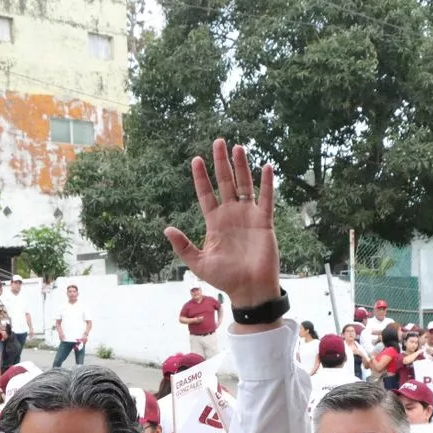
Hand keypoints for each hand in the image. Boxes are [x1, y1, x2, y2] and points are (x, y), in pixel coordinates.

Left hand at [163, 140, 279, 308]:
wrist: (249, 290)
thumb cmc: (225, 278)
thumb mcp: (199, 262)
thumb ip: (183, 246)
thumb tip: (166, 229)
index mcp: (214, 222)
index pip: (206, 194)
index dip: (201, 178)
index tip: (195, 160)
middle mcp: (231, 215)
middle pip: (225, 182)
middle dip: (221, 163)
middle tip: (218, 141)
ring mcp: (248, 216)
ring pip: (244, 185)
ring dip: (241, 166)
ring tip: (237, 147)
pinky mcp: (264, 221)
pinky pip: (266, 199)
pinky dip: (267, 183)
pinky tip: (266, 166)